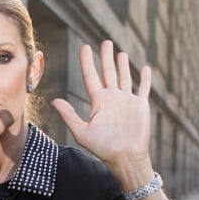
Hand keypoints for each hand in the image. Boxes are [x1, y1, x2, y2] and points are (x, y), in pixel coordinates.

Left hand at [52, 41, 151, 180]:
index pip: (91, 77)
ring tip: (121, 53)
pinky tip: (144, 68)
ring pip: (124, 78)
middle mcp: (112, 98)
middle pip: (108, 72)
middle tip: (105, 42)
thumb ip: (69, 115)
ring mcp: (126, 101)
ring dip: (123, 65)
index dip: (87, 62)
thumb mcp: (82, 132)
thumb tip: (54, 101)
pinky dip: (145, 79)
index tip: (84, 47)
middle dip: (106, 57)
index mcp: (99, 102)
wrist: (125, 157)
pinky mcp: (140, 106)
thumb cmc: (103, 148)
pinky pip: (143, 89)